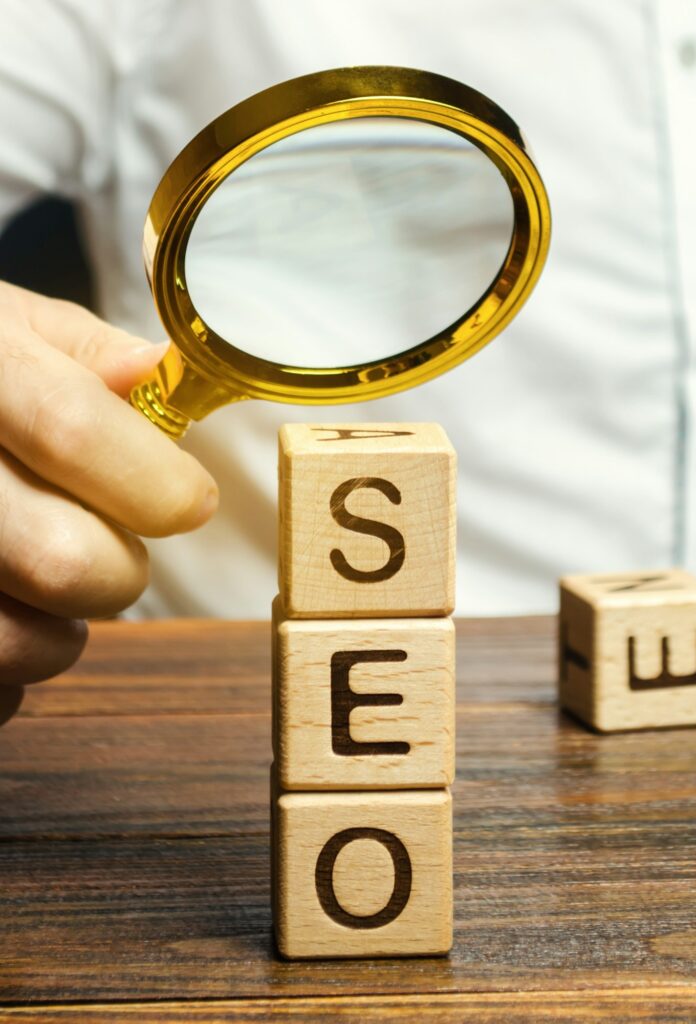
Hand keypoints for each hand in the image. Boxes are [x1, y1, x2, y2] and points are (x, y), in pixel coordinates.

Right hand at [0, 282, 217, 718]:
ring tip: (41, 587)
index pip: (74, 429)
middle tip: (108, 550)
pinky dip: (8, 674)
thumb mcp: (0, 327)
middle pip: (63, 558)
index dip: (157, 481)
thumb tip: (155, 373)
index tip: (191, 503)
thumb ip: (82, 353)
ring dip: (59, 633)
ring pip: (19, 642)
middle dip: (117, 572)